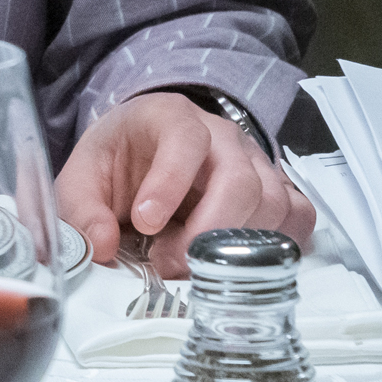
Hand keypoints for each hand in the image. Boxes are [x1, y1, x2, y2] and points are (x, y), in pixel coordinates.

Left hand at [55, 92, 314, 278]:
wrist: (144, 151)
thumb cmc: (118, 160)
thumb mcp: (82, 178)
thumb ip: (82, 210)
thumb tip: (101, 246)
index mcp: (170, 117)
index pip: (185, 139)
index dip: (169, 183)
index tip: (145, 223)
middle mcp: (222, 135)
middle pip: (239, 178)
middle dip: (208, 229)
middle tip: (171, 263)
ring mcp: (256, 162)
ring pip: (272, 202)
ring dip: (236, 245)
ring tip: (190, 264)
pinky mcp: (276, 191)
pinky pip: (298, 216)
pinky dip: (277, 245)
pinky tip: (240, 263)